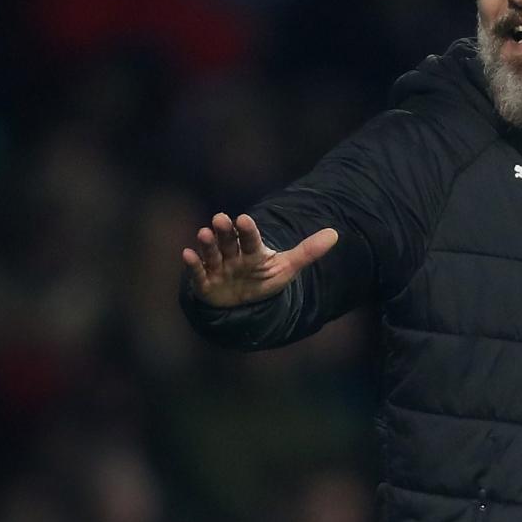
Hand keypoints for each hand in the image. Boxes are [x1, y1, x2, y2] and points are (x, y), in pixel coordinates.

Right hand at [181, 212, 338, 307]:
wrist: (243, 303)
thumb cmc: (263, 280)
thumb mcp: (287, 268)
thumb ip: (308, 251)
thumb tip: (335, 234)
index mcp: (253, 251)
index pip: (251, 238)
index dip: (247, 230)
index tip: (243, 219)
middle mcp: (233, 255)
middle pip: (229, 241)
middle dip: (224, 231)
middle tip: (220, 218)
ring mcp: (218, 268)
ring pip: (212, 254)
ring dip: (207, 244)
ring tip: (203, 233)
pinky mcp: (205, 284)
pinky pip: (198, 273)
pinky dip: (193, 265)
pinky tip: (186, 254)